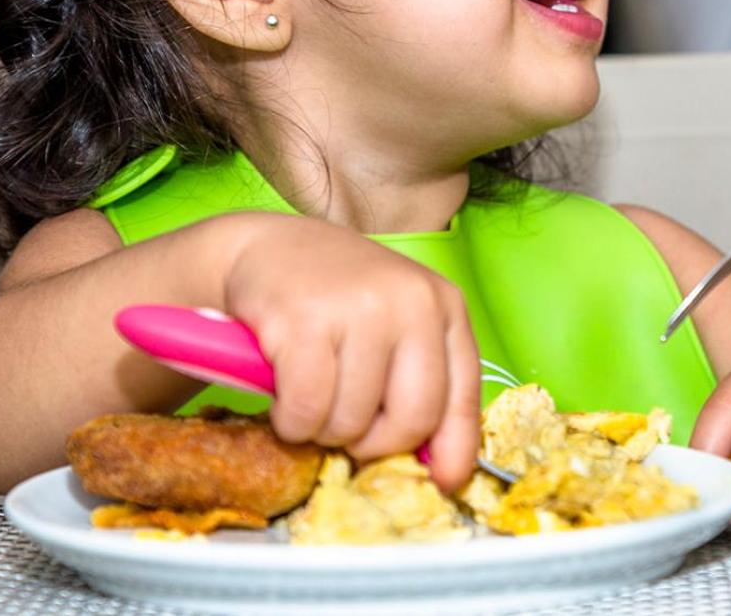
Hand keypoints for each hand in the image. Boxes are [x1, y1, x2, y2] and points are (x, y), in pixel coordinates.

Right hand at [220, 214, 479, 489]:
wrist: (267, 249)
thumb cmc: (336, 299)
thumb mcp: (397, 326)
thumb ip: (422, 383)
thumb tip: (446, 472)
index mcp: (444, 307)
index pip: (463, 397)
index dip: (453, 450)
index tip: (441, 482)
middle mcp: (412, 302)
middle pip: (412, 419)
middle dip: (374, 444)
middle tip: (347, 428)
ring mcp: (359, 308)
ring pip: (353, 422)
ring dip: (324, 429)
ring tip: (311, 396)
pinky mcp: (304, 321)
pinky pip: (306, 411)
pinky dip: (291, 419)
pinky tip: (285, 392)